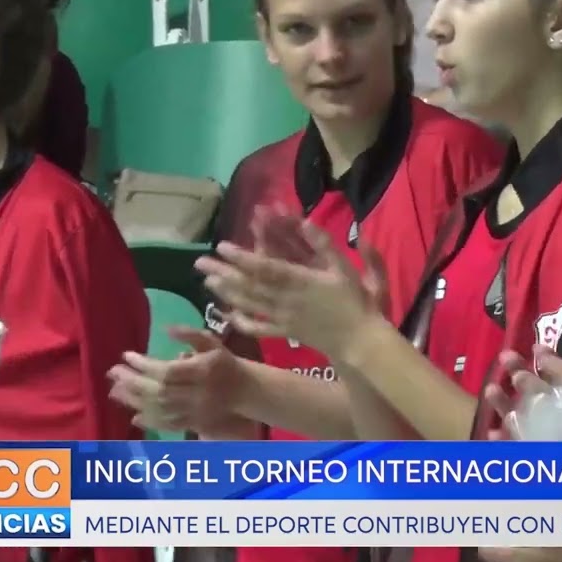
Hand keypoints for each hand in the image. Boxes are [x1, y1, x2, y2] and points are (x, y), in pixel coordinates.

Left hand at [107, 328, 244, 431]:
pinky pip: (168, 425)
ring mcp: (195, 410)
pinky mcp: (194, 423)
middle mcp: (198, 392)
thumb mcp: (211, 342)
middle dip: (132, 382)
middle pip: (159, 391)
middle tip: (113, 372)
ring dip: (134, 401)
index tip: (126, 355)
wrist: (245, 390)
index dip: (143, 364)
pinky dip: (150, 421)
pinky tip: (134, 415)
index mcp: (203, 370)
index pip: (167, 370)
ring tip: (115, 390)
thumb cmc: (224, 362)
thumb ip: (190, 334)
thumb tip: (166, 329)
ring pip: (160, 409)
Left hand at [195, 218, 387, 358]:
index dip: (242, 258)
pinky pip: (259, 329)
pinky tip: (228, 316)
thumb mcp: (345, 268)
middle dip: (224, 273)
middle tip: (200, 263)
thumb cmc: (356, 302)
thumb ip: (325, 245)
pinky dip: (242, 322)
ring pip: (250, 305)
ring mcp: (283, 319)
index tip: (222, 247)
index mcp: (301, 282)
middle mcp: (287, 300)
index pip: (266, 268)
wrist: (360, 341)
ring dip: (227, 293)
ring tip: (207, 283)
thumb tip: (306, 221)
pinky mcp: (286, 333)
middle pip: (250, 286)